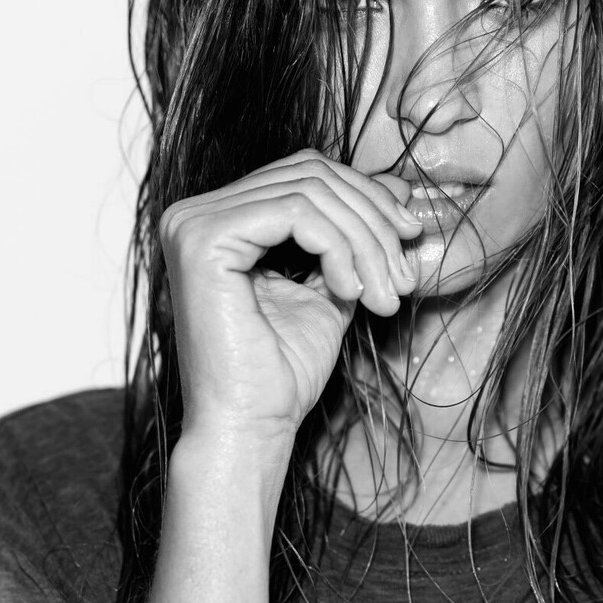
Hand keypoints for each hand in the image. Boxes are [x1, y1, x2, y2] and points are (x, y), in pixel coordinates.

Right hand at [158, 150, 424, 448]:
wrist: (251, 427)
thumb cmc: (284, 373)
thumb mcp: (334, 286)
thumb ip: (354, 233)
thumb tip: (398, 184)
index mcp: (220, 219)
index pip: (306, 174)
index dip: (367, 198)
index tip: (411, 239)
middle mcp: (195, 212)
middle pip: (309, 174)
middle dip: (372, 220)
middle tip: (405, 276)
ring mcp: (192, 222)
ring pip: (310, 191)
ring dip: (365, 242)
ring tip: (387, 295)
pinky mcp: (202, 240)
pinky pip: (297, 214)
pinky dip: (339, 250)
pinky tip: (351, 295)